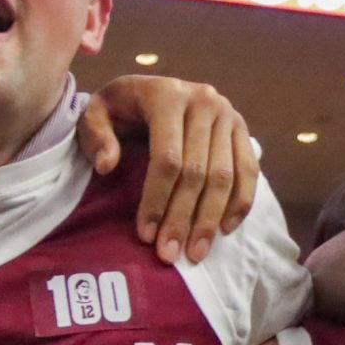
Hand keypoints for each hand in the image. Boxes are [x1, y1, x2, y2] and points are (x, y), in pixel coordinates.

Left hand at [79, 76, 258, 263]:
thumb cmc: (120, 108)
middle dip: (183, 218)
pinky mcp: (242, 128)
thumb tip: (108, 166)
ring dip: (211, 219)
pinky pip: (249, 171)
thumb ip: (95, 136)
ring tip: (196, 252)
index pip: (167, 157)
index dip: (156, 199)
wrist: (150, 89)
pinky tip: (225, 230)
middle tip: (169, 254)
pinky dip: (240, 203)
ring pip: (225, 176)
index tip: (145, 235)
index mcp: (166, 95)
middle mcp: (204, 100)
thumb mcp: (95, 113)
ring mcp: (228, 114)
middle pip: (198, 172)